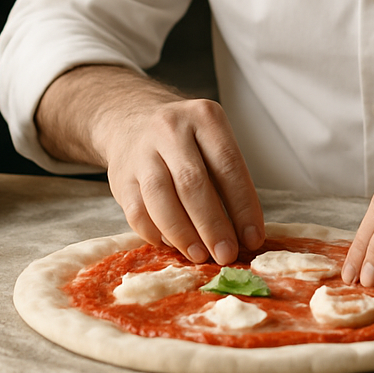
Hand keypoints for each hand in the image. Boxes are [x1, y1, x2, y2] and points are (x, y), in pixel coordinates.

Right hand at [36, 65, 264, 264]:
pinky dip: (157, 234)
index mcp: (204, 117)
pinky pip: (137, 213)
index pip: (228, 164)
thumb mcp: (212, 140)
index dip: (243, 205)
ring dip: (183, 234)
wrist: (132, 120)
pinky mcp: (120, 176)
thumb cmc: (186, 139)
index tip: (253, 238)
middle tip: (227, 254)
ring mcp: (142, 152)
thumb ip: (227, 180)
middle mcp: (171, 129)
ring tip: (200, 255)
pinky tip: (173, 246)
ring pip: (162, 199)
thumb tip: (244, 234)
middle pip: (193, 183)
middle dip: (213, 225)